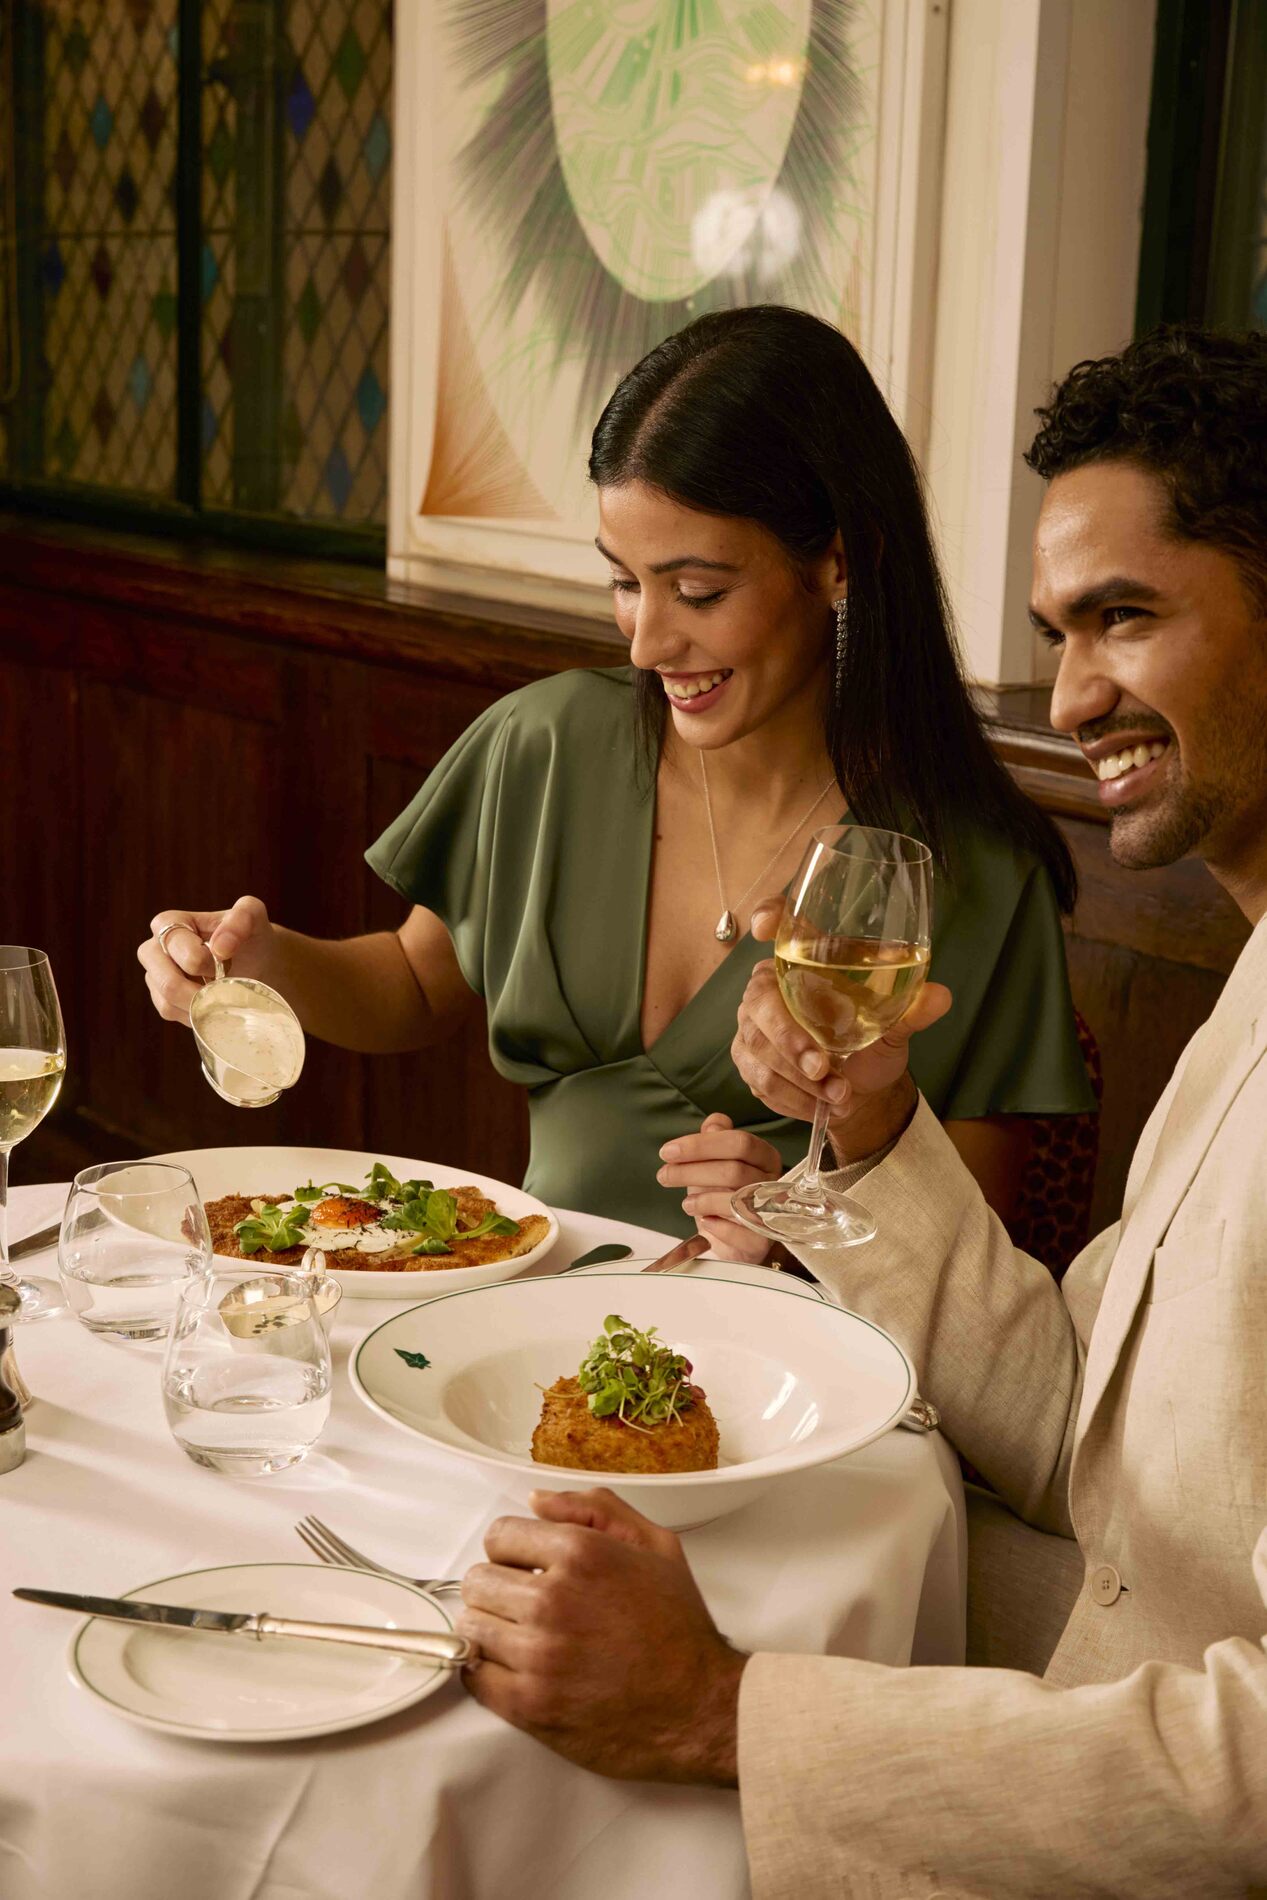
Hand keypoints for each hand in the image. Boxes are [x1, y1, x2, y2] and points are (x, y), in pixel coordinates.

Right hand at [136, 896, 274, 1025]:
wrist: (260, 963)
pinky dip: (196, 1014)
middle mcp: (155, 949)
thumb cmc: (252, 936)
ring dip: (200, 1005)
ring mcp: (157, 976)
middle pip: (165, 980)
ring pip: (167, 1002)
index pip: (175, 946)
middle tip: (222, 988)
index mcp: (170, 923)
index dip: (201, 959)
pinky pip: (172, 1013)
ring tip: (222, 995)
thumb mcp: (255, 916)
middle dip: (197, 991)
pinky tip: (214, 1005)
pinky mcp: (164, 999)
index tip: (223, 961)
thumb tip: (219, 947)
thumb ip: (242, 917)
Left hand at [458, 1487, 744, 1783]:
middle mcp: (552, 1599)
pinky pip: (473, 1676)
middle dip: (499, 1588)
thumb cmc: (678, 1627)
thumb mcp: (656, 1546)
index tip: (528, 1568)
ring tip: (525, 1639)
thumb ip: (595, 1510)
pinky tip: (517, 1669)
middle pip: (477, 1581)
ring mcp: (537, 1655)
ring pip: (471, 1627)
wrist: (699, 1707)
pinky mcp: (529, 1705)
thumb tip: (537, 1500)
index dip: (514, 1550)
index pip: (499, 1536)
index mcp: (580, 1553)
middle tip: (526, 1605)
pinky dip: (487, 1671)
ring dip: (493, 1630)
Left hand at [657, 1112, 778, 1261]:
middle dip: (691, 1171)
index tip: (668, 1151)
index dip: (700, 1145)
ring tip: (686, 1203)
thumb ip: (715, 1139)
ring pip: (734, 1200)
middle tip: (664, 1175)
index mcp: (765, 1156)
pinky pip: (737, 1232)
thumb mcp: (715, 1161)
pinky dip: (715, 1226)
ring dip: (702, 1199)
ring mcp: (770, 1213)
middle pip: (733, 1170)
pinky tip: (704, 1221)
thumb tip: (714, 1123)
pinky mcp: (761, 1241)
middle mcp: (772, 1182)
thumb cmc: (724, 1194)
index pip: (738, 1142)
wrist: (735, 1238)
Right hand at [733, 895, 952, 1162]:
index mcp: (802, 960)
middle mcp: (768, 987)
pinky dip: (794, 1099)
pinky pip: (760, 1080)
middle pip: (761, 1003)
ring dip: (800, 1081)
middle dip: (791, 1040)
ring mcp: (751, 1025)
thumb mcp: (893, 1024)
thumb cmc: (869, 1041)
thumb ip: (911, 1009)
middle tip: (822, 1069)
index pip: (778, 922)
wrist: (858, 1090)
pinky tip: (822, 1106)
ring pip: (759, 1050)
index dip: (767, 915)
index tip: (765, 925)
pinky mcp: (747, 1063)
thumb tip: (940, 996)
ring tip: (840, 1097)